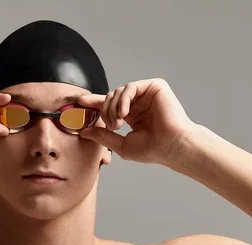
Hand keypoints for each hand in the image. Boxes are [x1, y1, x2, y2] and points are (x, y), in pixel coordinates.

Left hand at [77, 78, 196, 164]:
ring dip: (113, 108)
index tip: (79, 103)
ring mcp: (147, 94)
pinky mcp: (154, 86)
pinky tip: (125, 114)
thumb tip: (84, 131)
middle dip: (104, 111)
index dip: (94, 103)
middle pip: (110, 97)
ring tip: (118, 123)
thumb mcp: (122, 144)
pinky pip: (129, 87)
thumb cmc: (152, 149)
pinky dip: (123, 99)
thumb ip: (103, 136)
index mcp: (132, 115)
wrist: (172, 146)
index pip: (109, 105)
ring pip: (117, 92)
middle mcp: (139, 103)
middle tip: (111, 126)